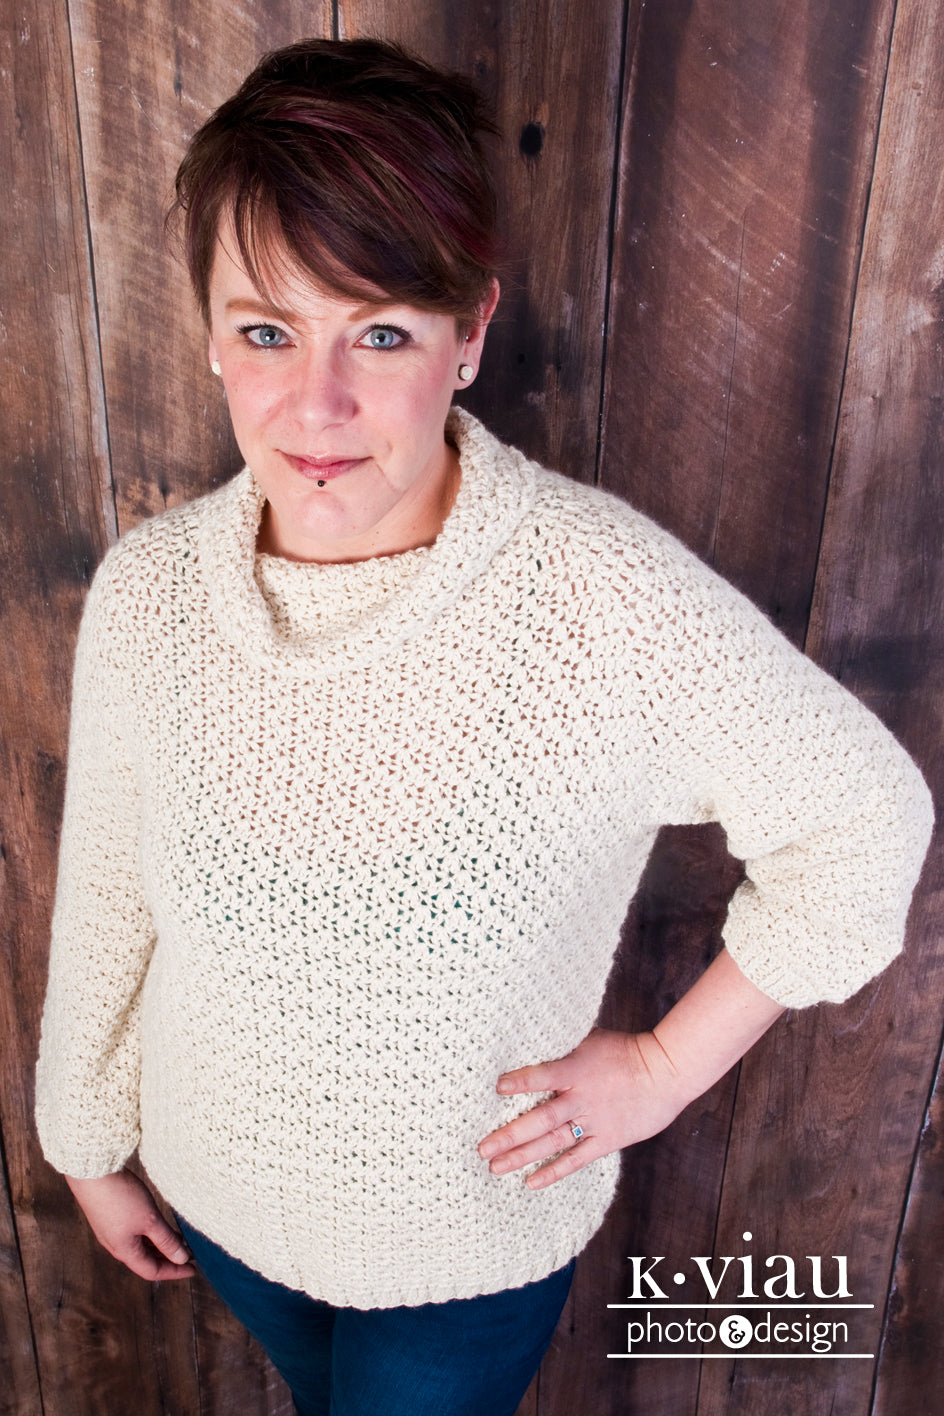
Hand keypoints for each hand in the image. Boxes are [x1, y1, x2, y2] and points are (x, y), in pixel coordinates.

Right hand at [65, 1169, 194, 1280]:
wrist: (92, 1173)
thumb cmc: (121, 1197)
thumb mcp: (150, 1220)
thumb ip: (166, 1240)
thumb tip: (181, 1259)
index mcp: (124, 1251)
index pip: (152, 1272)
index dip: (174, 1272)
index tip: (193, 1269)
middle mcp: (116, 1245)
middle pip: (145, 1261)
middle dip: (168, 1260)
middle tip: (189, 1255)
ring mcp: (112, 1231)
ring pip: (140, 1246)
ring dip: (159, 1246)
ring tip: (179, 1240)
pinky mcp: (110, 1217)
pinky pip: (134, 1234)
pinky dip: (149, 1234)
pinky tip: (159, 1225)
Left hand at [477, 1027, 694, 1189]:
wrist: (666, 1072)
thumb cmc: (627, 1050)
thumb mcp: (591, 1039)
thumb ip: (563, 1046)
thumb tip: (533, 1038)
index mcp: (576, 1069)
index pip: (544, 1075)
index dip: (521, 1081)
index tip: (497, 1087)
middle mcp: (581, 1098)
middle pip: (541, 1119)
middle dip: (509, 1134)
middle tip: (482, 1148)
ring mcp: (594, 1122)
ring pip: (552, 1143)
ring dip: (522, 1156)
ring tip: (495, 1167)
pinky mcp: (607, 1140)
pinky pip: (576, 1159)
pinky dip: (554, 1172)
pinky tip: (531, 1182)